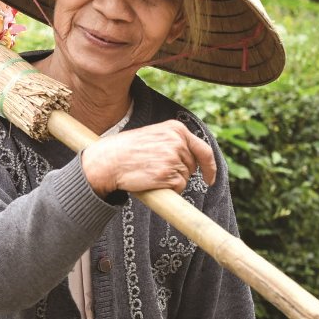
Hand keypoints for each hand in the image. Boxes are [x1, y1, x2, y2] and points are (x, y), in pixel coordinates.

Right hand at [81, 120, 216, 196]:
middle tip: (157, 170)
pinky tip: (151, 180)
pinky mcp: (169, 175)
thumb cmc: (126, 149)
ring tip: (150, 172)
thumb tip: (191, 156)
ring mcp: (174, 158)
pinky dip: (168, 189)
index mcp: (175, 129)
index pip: (203, 149)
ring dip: (171, 180)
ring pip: (185, 178)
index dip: (209, 166)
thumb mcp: (152, 134)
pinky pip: (178, 188)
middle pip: (192, 166)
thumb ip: (172, 140)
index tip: (210, 177)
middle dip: (181, 172)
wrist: (108, 160)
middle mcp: (178, 141)